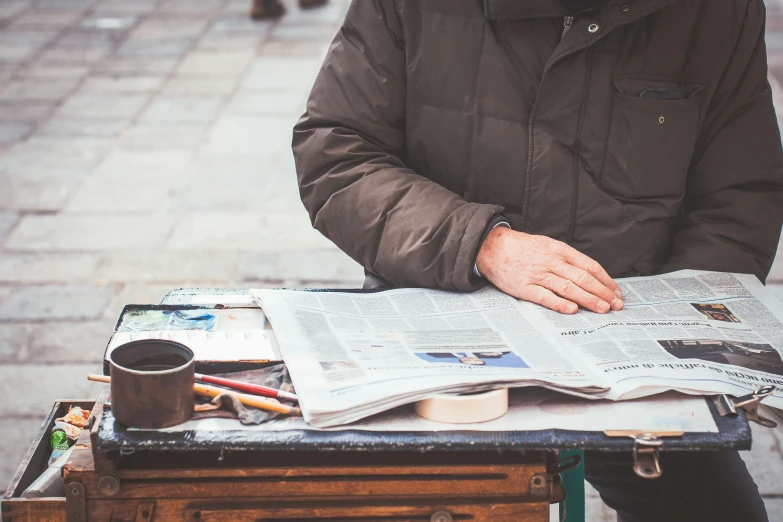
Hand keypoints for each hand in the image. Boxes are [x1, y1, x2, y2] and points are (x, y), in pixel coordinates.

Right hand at [476, 227, 623, 313]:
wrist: (493, 248)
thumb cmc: (522, 248)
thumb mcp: (548, 245)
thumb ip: (567, 258)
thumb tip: (589, 274)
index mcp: (559, 250)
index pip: (589, 266)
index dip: (606, 280)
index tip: (616, 292)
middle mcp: (551, 262)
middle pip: (583, 278)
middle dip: (603, 292)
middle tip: (616, 304)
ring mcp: (538, 275)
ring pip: (568, 287)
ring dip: (588, 299)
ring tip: (603, 309)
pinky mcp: (524, 288)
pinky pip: (545, 297)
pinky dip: (559, 304)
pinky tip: (572, 310)